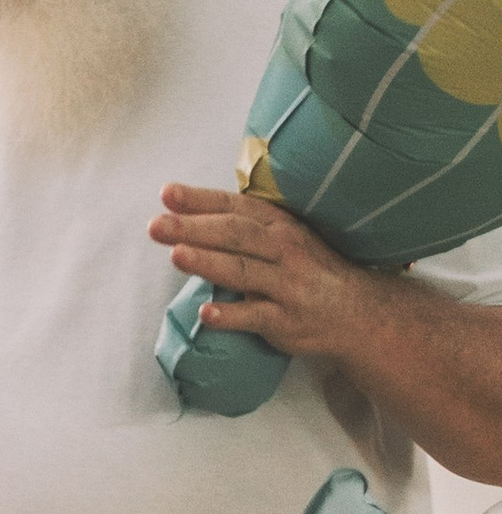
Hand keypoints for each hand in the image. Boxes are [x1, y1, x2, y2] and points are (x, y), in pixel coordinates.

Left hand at [150, 183, 374, 364]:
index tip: (167, 193)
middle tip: (156, 224)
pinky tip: (206, 313)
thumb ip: (243, 227)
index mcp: (278, 225)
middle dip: (195, 228)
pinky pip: (255, 317)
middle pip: (235, 235)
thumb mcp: (284, 238)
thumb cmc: (306, 269)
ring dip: (208, 263)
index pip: (234, 207)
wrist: (357, 312)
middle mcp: (283, 250)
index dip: (201, 199)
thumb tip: (186, 213)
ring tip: (176, 255)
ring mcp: (285, 285)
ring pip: (243, 271)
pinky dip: (231, 316)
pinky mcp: (285, 320)